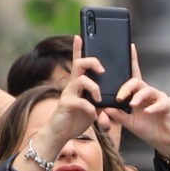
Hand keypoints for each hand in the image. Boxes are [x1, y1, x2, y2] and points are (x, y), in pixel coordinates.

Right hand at [34, 41, 105, 161]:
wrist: (60, 134)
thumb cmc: (76, 119)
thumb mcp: (91, 108)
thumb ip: (98, 102)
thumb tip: (108, 100)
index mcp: (78, 84)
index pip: (78, 62)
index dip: (78, 48)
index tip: (80, 36)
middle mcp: (72, 86)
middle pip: (79, 64)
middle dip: (92, 62)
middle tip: (102, 70)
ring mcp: (68, 94)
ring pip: (81, 80)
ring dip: (94, 88)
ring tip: (99, 100)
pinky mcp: (66, 105)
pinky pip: (81, 101)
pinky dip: (90, 108)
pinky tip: (93, 115)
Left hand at [111, 52, 169, 159]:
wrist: (164, 141)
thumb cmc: (148, 129)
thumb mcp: (129, 122)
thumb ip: (117, 115)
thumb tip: (104, 108)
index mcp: (138, 95)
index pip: (133, 75)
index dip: (133, 61)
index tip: (130, 48)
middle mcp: (149, 93)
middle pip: (137, 82)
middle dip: (127, 88)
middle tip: (119, 97)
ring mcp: (159, 97)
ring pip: (147, 90)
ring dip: (138, 97)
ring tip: (132, 105)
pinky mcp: (168, 104)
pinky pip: (160, 102)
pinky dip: (153, 107)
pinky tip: (148, 112)